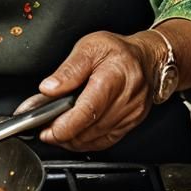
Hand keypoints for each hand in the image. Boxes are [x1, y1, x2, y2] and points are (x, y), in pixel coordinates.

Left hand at [26, 30, 159, 151]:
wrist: (146, 59)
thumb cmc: (117, 51)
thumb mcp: (89, 47)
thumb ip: (68, 70)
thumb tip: (48, 89)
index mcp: (114, 76)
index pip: (89, 109)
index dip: (67, 124)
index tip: (48, 129)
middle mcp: (126, 99)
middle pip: (91, 127)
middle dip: (63, 133)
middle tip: (43, 130)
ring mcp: (131, 115)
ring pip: (97, 139)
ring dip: (72, 140)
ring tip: (54, 132)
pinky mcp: (131, 125)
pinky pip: (105, 141)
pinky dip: (86, 142)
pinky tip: (72, 136)